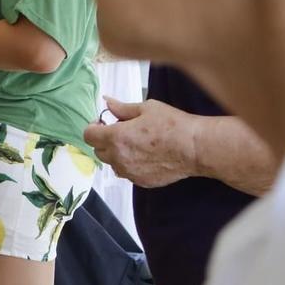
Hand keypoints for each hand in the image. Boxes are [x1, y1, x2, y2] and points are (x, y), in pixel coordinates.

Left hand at [82, 97, 198, 187]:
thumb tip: (107, 102)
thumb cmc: (173, 125)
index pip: (88, 135)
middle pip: (98, 151)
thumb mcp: (147, 108)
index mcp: (116, 137)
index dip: (94, 127)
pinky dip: (130, 165)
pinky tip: (146, 156)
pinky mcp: (141, 182)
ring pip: (112, 163)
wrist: (195, 148)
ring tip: (136, 144)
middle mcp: (119, 158)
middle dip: (105, 140)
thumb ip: (122, 108)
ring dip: (117, 154)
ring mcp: (129, 172)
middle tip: (121, 131)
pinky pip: (127, 173)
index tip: (104, 123)